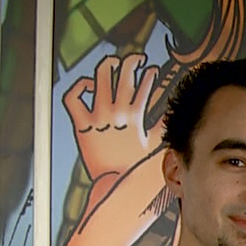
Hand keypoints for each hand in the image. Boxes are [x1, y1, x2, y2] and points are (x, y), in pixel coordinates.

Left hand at [63, 53, 161, 181]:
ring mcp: (98, 117)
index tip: (152, 70)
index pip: (146, 85)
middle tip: (135, 59)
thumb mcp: (155, 145)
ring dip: (108, 66)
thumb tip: (170, 115)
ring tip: (111, 63)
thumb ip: (162, 126)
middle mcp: (117, 114)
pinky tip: (86, 85)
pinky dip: (79, 88)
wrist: (116, 186)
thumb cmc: (135, 171)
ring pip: (100, 79)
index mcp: (136, 117)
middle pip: (125, 75)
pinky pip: (74, 99)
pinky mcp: (81, 125)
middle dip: (132, 61)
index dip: (151, 73)